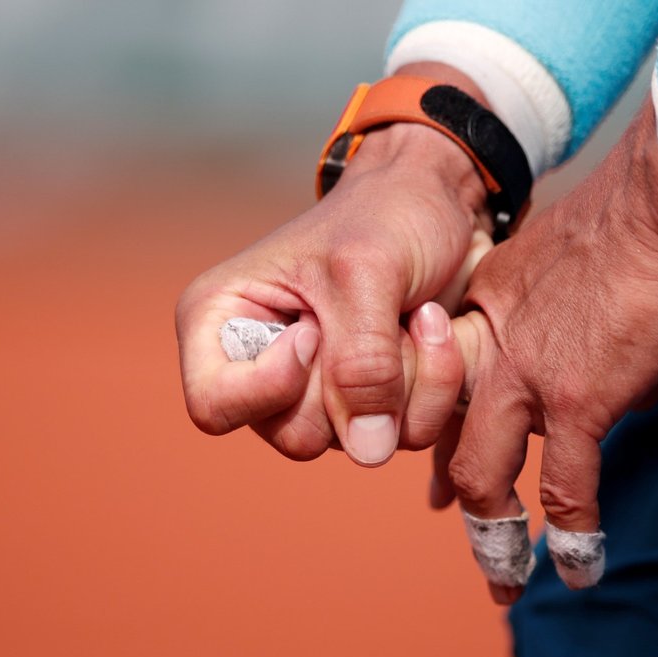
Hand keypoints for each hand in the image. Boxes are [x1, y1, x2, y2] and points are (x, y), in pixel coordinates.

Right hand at [176, 65, 493, 465]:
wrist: (442, 204)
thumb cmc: (387, 215)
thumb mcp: (367, 273)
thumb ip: (362, 363)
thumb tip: (368, 451)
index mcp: (221, 321)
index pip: (215, 407)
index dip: (272, 385)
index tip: (314, 330)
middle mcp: (263, 369)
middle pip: (297, 436)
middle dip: (357, 382)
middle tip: (384, 316)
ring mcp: (319, 393)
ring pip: (357, 443)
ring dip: (406, 382)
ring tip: (418, 316)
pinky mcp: (371, 403)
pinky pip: (402, 435)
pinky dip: (432, 388)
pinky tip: (436, 331)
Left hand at [437, 98, 657, 602]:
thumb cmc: (636, 219)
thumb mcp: (576, 263)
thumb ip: (582, 327)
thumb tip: (626, 392)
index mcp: (487, 307)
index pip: (448, 387)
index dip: (443, 435)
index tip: (445, 475)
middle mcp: (490, 346)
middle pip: (451, 437)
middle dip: (457, 494)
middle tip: (463, 528)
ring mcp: (527, 377)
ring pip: (487, 476)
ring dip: (495, 539)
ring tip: (505, 582)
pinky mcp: (577, 400)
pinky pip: (567, 488)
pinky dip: (573, 538)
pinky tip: (582, 572)